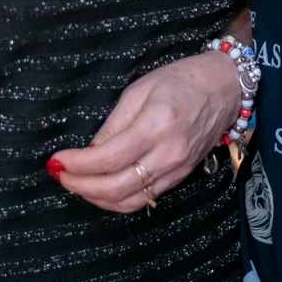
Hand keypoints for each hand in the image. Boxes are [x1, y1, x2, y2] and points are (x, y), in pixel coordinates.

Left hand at [48, 51, 240, 213]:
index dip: (77, 165)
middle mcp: (167, 154)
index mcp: (155, 125)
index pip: (107, 158)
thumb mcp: (140, 89)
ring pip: (129, 201)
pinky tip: (101, 188)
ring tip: (76, 183)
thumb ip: (114, 124)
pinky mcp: (180, 177)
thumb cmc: (182, 80)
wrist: (224, 88)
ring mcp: (176, 170)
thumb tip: (90, 151)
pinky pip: (144, 199)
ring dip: (96, 198)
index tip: (57, 160)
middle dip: (80, 186)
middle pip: (115, 188)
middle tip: (60, 174)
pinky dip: (117, 200)